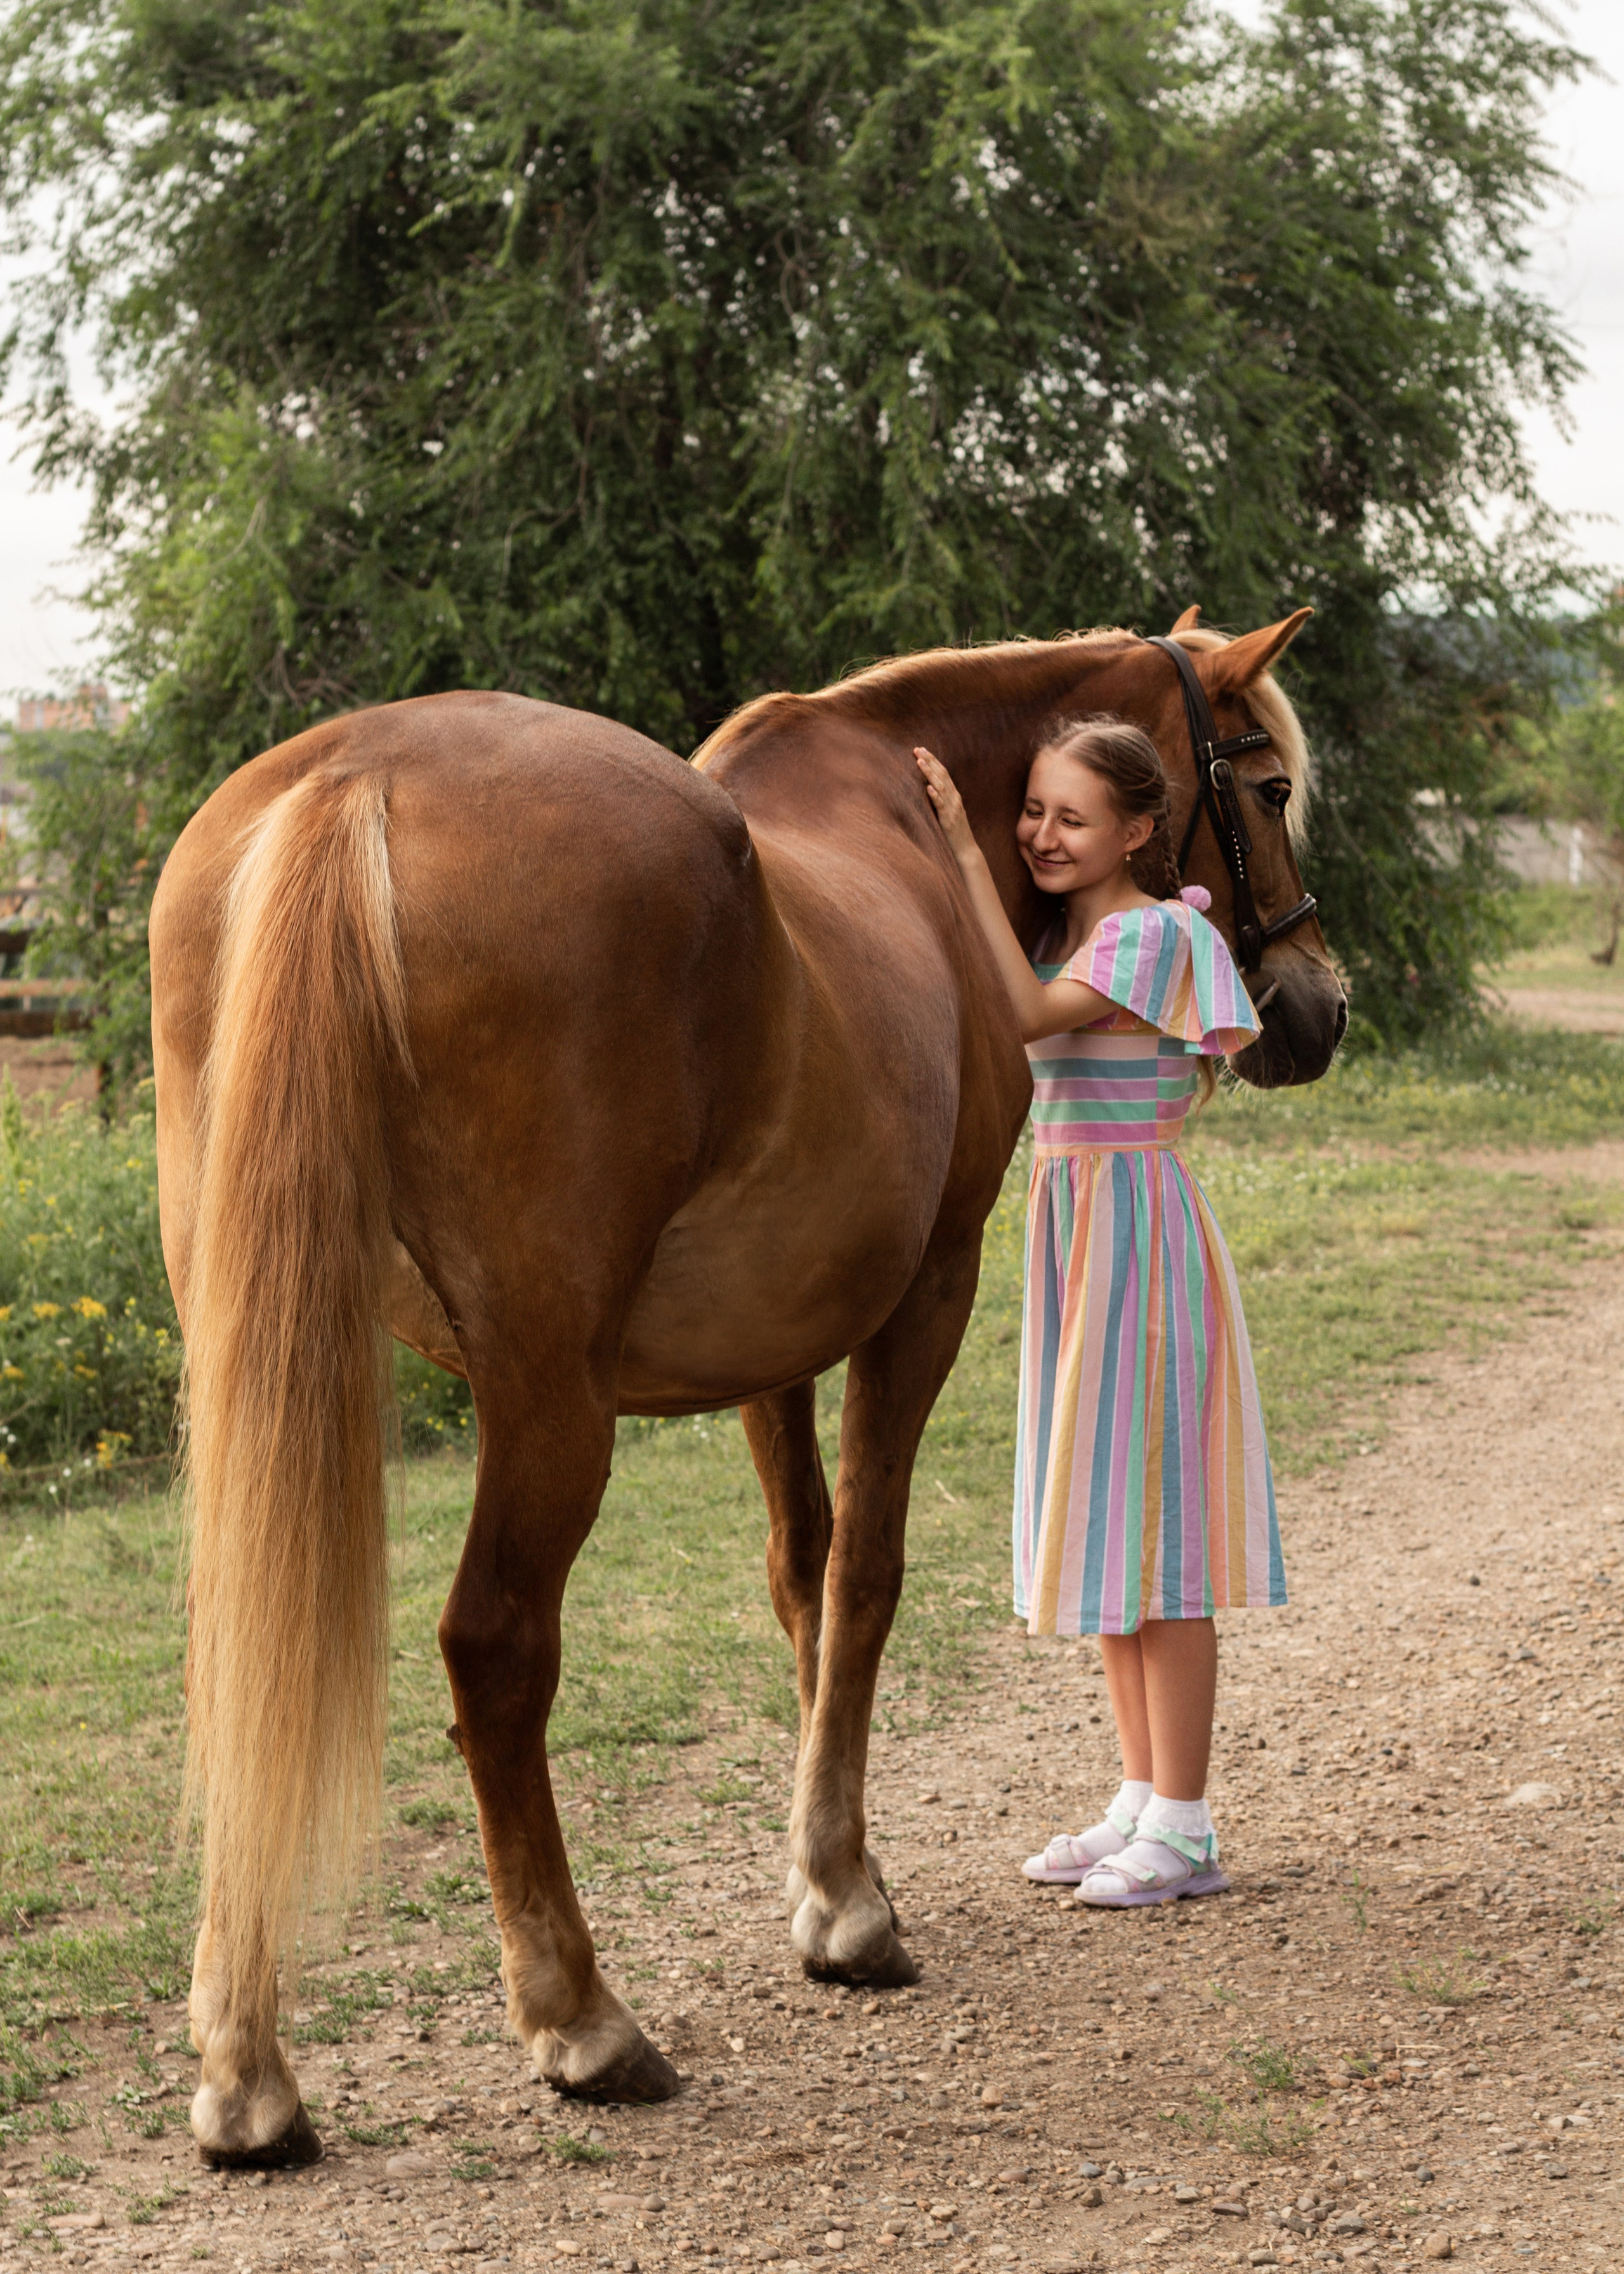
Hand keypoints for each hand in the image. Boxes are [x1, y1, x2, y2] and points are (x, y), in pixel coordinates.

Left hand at [914, 747, 977, 862]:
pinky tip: (928, 788)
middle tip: (917, 749)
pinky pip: (942, 806)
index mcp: (954, 795)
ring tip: (919, 761)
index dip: (933, 760)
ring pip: (941, 786)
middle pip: (942, 775)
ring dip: (930, 773)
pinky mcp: (948, 820)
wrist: (966, 851)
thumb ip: (941, 801)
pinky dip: (935, 796)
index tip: (921, 749)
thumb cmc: (955, 833)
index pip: (943, 773)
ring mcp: (952, 808)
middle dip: (929, 760)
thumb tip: (928, 789)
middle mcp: (954, 798)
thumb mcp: (948, 813)